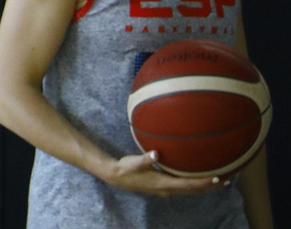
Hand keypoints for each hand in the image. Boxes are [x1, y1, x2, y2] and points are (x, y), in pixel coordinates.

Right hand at [100, 151, 227, 196]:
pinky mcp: (164, 187)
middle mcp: (167, 189)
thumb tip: (155, 154)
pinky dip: (196, 184)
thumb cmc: (125, 168)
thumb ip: (144, 159)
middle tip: (228, 180)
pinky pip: (185, 187)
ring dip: (205, 186)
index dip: (204, 182)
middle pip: (194, 190)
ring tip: (219, 180)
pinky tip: (199, 178)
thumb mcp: (133, 163)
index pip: (188, 184)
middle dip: (211, 186)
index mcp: (163, 184)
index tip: (218, 178)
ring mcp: (166, 190)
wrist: (116, 177)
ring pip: (191, 190)